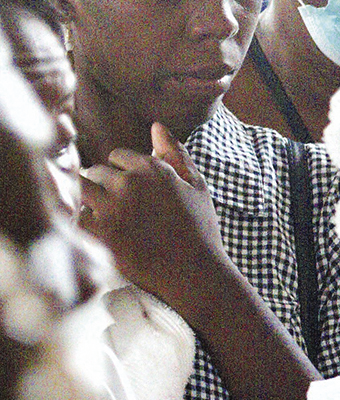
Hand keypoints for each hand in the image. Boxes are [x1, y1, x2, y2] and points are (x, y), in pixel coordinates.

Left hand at [79, 123, 233, 314]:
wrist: (195, 273)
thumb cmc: (200, 229)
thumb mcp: (197, 187)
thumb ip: (176, 154)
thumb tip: (157, 125)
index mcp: (153, 169)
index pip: (117, 157)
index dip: (123, 173)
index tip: (133, 192)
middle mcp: (129, 183)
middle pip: (96, 172)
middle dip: (103, 187)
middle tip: (119, 209)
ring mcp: (112, 208)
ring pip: (81, 191)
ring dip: (90, 201)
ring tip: (106, 218)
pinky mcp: (100, 232)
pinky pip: (78, 218)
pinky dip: (86, 224)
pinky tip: (104, 234)